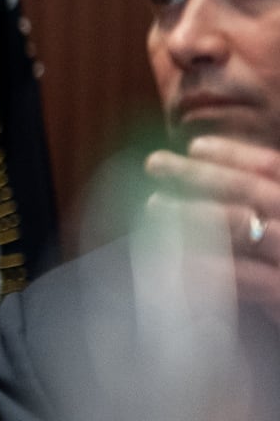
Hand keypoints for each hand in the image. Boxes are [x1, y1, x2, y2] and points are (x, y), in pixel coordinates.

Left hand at [145, 136, 279, 317]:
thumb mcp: (273, 248)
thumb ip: (259, 219)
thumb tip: (209, 188)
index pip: (276, 168)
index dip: (237, 155)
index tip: (196, 145)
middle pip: (253, 190)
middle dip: (200, 174)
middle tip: (154, 163)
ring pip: (243, 226)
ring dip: (193, 212)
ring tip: (152, 204)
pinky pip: (245, 275)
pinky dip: (207, 262)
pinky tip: (173, 256)